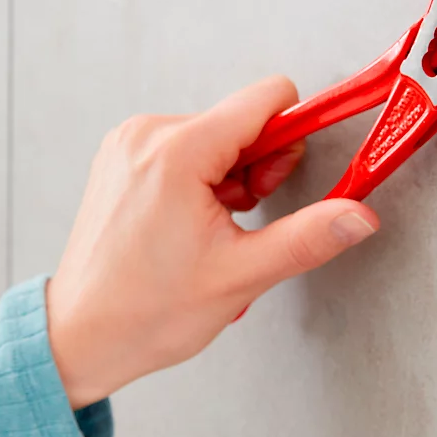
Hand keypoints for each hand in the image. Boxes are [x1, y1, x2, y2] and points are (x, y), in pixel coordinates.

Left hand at [46, 75, 379, 407]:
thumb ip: (308, 237)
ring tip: (212, 230)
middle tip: (244, 219)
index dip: (297, 133)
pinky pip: (183, 148)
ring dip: (230, 178)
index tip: (300, 172)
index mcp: (177, 152)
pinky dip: (201, 179)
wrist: (78, 336)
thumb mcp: (241, 275)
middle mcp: (147, 134)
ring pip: (214, 136)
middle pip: (241, 120)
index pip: (265, 99)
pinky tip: (190, 224)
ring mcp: (129, 143)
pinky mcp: (122, 157)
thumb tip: (358, 216)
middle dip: (259, 167)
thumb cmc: (146, 312)